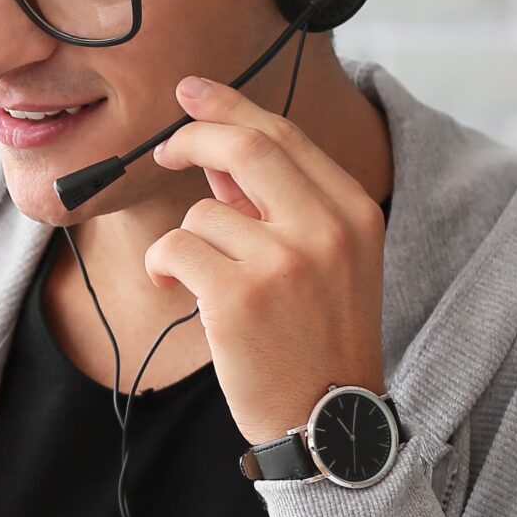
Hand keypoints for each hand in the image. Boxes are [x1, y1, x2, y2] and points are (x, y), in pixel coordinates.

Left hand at [142, 74, 386, 443]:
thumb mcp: (322, 264)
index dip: (232, 107)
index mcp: (354, 212)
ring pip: (201, 212)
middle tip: (165, 150)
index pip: (286, 136)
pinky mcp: (239, 295)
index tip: (193, 93)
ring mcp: (284, 260)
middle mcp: (327, 228)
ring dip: (186, 244)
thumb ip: (275, 208)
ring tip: (204, 285)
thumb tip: (218, 158)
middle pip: (245, 146)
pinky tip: (184, 295)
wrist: (327, 423)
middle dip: (192, 137)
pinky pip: (173, 248)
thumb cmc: (316, 343)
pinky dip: (163, 267)